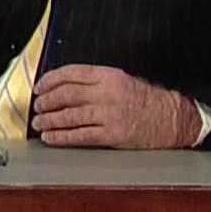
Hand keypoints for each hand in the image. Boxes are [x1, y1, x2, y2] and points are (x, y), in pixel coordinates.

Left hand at [30, 64, 201, 148]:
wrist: (172, 119)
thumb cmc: (148, 100)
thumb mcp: (123, 80)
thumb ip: (96, 82)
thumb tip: (64, 87)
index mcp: (110, 75)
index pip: (72, 73)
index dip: (51, 80)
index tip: (40, 86)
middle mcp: (108, 93)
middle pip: (67, 94)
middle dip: (47, 101)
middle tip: (37, 106)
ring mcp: (109, 114)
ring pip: (70, 116)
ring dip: (50, 120)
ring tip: (39, 123)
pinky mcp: (112, 134)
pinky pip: (80, 135)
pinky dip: (62, 137)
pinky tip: (51, 138)